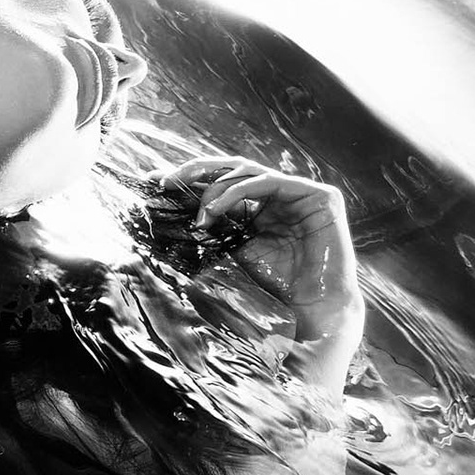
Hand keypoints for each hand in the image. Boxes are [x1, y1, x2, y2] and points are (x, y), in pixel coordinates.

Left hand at [159, 156, 362, 335]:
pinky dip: (237, 192)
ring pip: (247, 172)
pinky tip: (216, 210)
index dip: (190, 177)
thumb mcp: (233, 248)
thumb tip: (171, 214)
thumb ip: (214, 226)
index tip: (154, 180)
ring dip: (216, 190)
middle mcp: (280, 192)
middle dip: (196, 170)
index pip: (222, 180)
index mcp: (261, 202)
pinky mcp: (320, 195)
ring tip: (199, 216)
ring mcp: (300, 191)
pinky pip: (269, 182)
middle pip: (232, 168)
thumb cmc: (275, 283)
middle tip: (165, 180)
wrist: (311, 307)